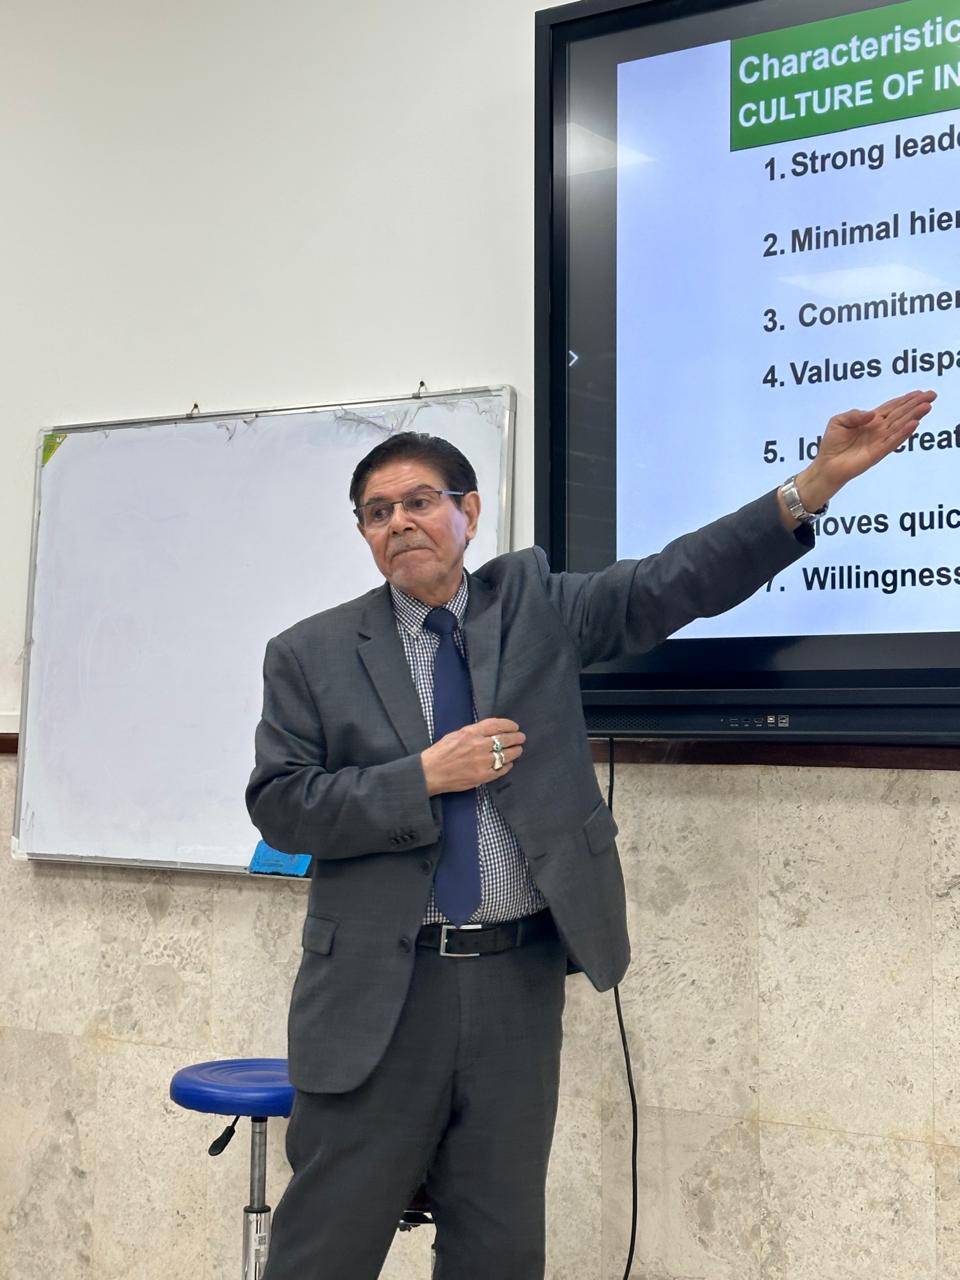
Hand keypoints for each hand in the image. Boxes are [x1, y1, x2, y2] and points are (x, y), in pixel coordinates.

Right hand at [421, 717, 524, 795]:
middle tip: (521, 738)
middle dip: (516, 738)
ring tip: (518, 750)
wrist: (431, 772)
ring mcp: (482, 762)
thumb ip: (473, 732)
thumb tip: (490, 732)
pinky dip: (507, 766)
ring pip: (506, 755)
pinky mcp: (482, 776)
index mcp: (471, 733)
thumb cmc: (440, 752)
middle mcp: (479, 745)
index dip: (509, 725)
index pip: (496, 725)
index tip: (515, 726)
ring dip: (515, 752)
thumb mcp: (456, 735)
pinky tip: (508, 764)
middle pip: (505, 739)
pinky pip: (501, 770)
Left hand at [795, 388, 936, 513]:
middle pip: (901, 414)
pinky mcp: (877, 453)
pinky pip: (893, 442)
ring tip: (926, 407)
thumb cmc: (832, 444)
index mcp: (871, 421)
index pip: (892, 407)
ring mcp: (879, 441)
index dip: (906, 399)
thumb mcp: (838, 421)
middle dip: (916, 404)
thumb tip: (871, 415)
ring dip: (914, 416)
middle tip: (932, 395)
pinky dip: (903, 433)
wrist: (826, 465)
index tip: (920, 392)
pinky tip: (914, 424)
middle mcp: (879, 429)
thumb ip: (854, 415)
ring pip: (900, 426)